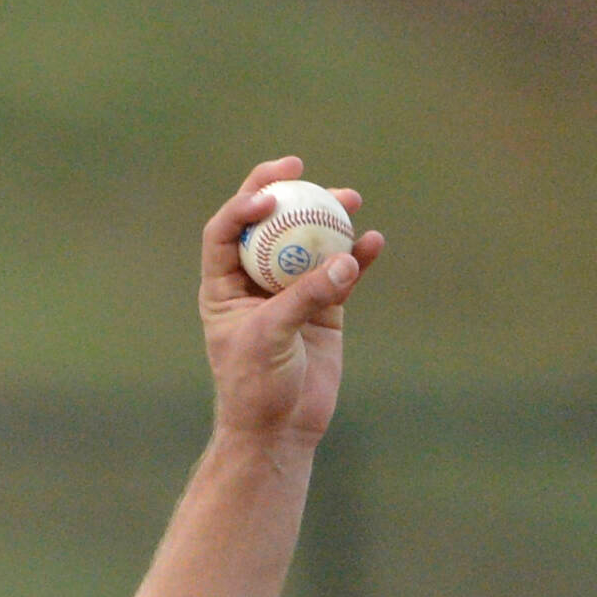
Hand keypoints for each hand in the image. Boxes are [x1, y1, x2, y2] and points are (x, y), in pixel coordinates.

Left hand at [200, 155, 384, 444]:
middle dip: (282, 193)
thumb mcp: (271, 337)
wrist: (280, 428)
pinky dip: (357, 256)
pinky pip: (341, 272)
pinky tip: (373, 242)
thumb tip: (345, 257)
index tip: (269, 194)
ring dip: (327, 218)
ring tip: (349, 198)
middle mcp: (254, 284)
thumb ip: (306, 296)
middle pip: (266, 226)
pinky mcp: (324, 309)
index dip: (242, 207)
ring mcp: (290, 293)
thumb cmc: (256, 386)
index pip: (225, 234)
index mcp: (223, 288)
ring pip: (308, 243)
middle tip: (300, 168)